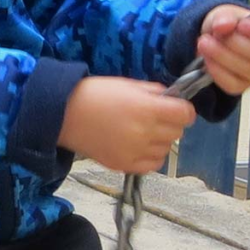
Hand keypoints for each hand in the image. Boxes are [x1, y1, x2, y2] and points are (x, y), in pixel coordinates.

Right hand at [59, 76, 193, 175]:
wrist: (65, 114)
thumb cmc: (96, 94)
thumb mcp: (128, 84)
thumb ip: (154, 92)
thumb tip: (172, 100)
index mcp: (148, 108)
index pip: (185, 114)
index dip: (184, 110)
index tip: (178, 109)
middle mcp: (145, 132)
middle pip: (177, 132)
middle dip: (171, 124)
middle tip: (157, 118)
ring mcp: (135, 151)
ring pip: (166, 149)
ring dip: (161, 140)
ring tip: (144, 132)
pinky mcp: (125, 165)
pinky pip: (152, 164)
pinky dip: (151, 156)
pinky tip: (140, 147)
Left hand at [196, 5, 249, 95]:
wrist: (214, 39)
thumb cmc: (229, 23)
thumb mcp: (225, 13)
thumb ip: (225, 16)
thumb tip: (223, 25)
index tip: (242, 25)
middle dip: (234, 42)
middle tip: (215, 32)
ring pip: (246, 70)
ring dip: (221, 55)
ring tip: (204, 43)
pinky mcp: (242, 86)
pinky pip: (232, 84)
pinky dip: (216, 71)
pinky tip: (206, 60)